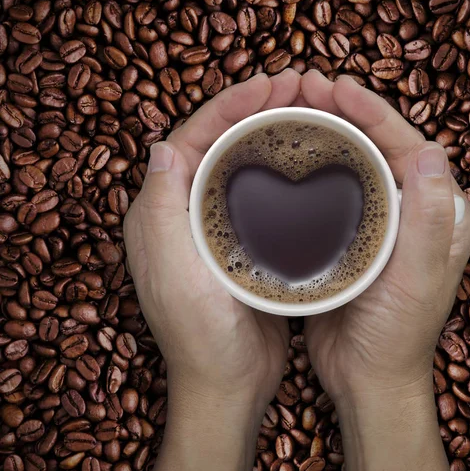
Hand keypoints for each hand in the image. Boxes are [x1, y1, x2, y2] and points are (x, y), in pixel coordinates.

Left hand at [123, 70, 301, 470]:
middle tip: (297, 89)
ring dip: (270, 134)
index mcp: (161, 213)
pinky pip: (260, 194)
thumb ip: (160, 209)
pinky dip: (281, 171)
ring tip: (307, 112)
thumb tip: (161, 146)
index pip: (191, 139)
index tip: (270, 85)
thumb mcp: (174, 272)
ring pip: (242, 165)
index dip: (228, 106)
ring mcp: (216, 228)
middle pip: (218, 144)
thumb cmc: (199, 336)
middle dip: (254, 110)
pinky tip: (308, 162)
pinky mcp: (245, 244)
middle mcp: (184, 214)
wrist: (227, 385)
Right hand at [299, 71, 469, 470]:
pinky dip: (313, 170)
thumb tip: (432, 150)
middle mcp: (411, 211)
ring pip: (353, 164)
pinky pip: (333, 192)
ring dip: (327, 134)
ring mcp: (379, 223)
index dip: (373, 111)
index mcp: (437, 213)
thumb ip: (431, 219)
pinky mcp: (350, 238)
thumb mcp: (419, 279)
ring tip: (292, 111)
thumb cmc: (398, 334)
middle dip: (345, 113)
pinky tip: (287, 160)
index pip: (407, 144)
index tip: (336, 87)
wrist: (370, 376)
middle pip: (378, 146)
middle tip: (304, 89)